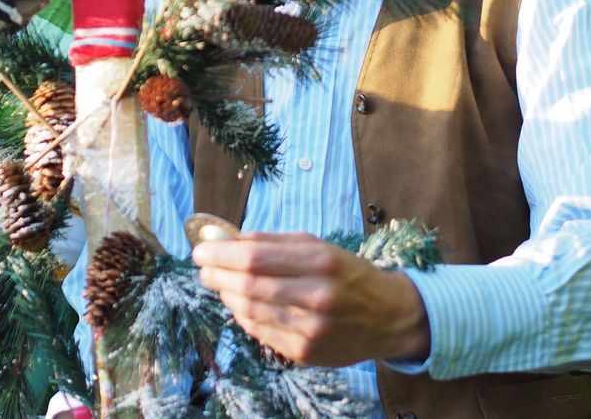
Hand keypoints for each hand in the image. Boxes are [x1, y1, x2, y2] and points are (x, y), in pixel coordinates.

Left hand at [193, 231, 430, 366]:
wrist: (388, 317)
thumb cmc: (348, 274)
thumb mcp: (319, 246)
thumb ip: (275, 241)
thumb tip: (230, 238)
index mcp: (321, 261)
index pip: (256, 257)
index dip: (222, 253)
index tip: (202, 248)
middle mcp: (317, 296)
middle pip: (249, 285)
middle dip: (217, 274)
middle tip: (203, 266)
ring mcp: (311, 329)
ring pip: (250, 311)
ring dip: (227, 295)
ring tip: (219, 283)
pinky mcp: (305, 352)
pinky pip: (260, 332)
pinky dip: (243, 316)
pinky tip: (239, 304)